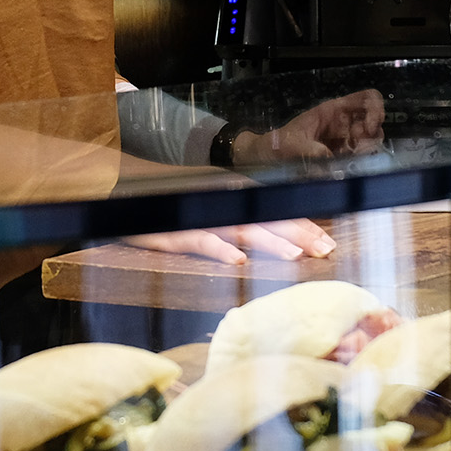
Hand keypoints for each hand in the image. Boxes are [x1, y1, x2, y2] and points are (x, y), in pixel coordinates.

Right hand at [120, 218, 336, 264]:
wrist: (121, 189)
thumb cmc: (171, 204)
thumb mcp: (209, 210)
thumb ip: (238, 222)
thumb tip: (274, 239)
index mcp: (231, 200)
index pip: (274, 211)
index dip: (302, 226)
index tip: (328, 244)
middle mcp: (220, 205)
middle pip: (265, 219)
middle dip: (298, 235)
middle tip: (325, 252)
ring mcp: (197, 218)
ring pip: (239, 229)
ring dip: (269, 241)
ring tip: (294, 256)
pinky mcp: (173, 232)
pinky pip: (199, 241)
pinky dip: (218, 249)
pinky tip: (237, 260)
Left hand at [230, 90, 386, 166]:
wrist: (264, 161)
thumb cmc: (277, 146)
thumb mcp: (292, 145)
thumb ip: (311, 153)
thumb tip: (331, 163)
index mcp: (333, 111)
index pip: (367, 99)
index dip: (375, 109)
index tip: (370, 127)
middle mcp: (343, 124)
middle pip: (374, 124)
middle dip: (372, 139)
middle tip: (359, 152)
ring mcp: (344, 142)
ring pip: (370, 144)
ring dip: (366, 154)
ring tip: (350, 163)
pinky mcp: (342, 159)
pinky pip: (359, 161)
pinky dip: (358, 167)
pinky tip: (345, 172)